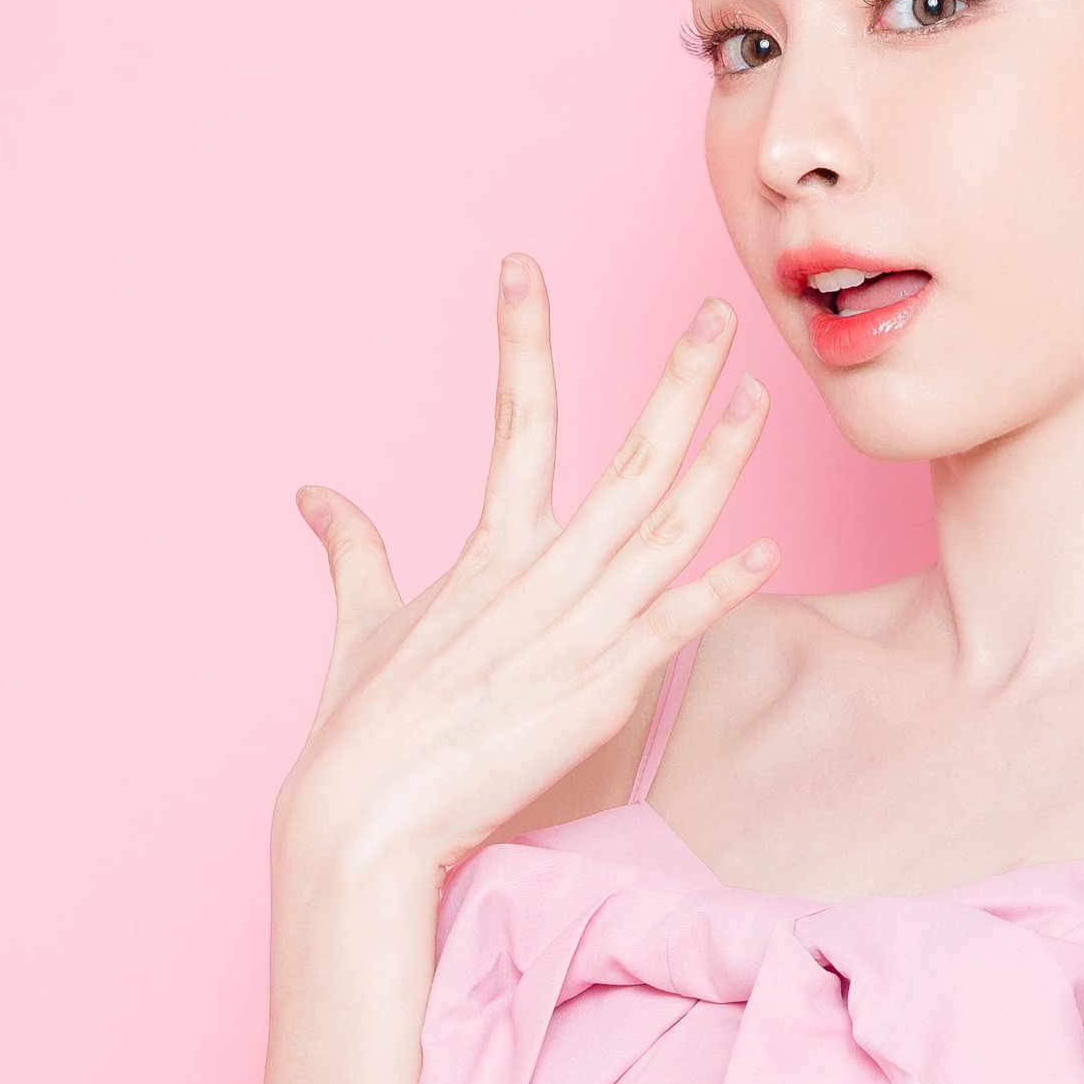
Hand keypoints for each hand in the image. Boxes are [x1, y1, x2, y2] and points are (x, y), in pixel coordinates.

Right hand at [279, 258, 775, 878]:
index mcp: (490, 550)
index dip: (522, 337)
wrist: (366, 819)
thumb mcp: (360, 625)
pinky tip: (766, 552)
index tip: (522, 264)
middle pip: (628, 456)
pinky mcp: (602, 691)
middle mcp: (542, 576)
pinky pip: (674, 628)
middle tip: (718, 315)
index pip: (515, 417)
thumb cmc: (362, 731)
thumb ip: (354, 551)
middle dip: (678, 380)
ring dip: (722, 462)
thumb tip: (316, 495)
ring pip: (669, 527)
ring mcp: (578, 631)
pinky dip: (720, 589)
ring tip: (761, 400)